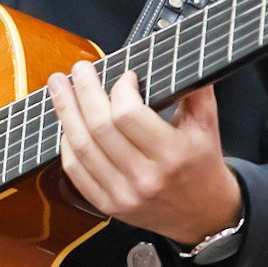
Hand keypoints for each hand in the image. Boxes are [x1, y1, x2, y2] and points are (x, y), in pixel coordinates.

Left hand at [47, 63, 242, 246]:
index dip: (120, 88)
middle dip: (83, 91)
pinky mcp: (108, 206)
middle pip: (99, 127)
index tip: (125, 76)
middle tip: (79, 69)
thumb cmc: (202, 164)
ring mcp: (123, 195)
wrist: (203, 215)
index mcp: (171, 155)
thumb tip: (177, 52)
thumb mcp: (208, 124)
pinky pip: (75, 171)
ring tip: (59, 87)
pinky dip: (66, 143)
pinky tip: (66, 123)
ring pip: (81, 147)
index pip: (129, 115)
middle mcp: (145, 178)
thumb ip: (195, 88)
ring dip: (65, 112)